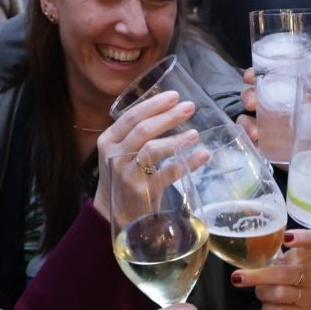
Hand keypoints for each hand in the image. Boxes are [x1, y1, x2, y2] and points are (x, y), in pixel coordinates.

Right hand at [93, 91, 197, 218]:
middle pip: (143, 130)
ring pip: (152, 149)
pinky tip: (202, 155)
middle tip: (189, 107)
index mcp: (108, 141)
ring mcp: (127, 174)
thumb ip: (136, 134)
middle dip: (168, 116)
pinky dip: (187, 163)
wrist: (114, 213)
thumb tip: (170, 109)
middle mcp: (115, 156)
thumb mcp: (121, 152)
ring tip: (195, 133)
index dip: (153, 104)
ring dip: (177, 139)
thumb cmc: (124, 176)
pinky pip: (168, 173)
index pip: (131, 117)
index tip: (174, 96)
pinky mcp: (142, 191)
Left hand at [233, 229, 310, 309]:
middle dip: (260, 276)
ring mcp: (308, 296)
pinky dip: (267, 309)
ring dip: (263, 293)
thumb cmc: (280, 282)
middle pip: (288, 273)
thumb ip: (264, 252)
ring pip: (281, 293)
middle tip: (238, 277)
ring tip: (260, 292)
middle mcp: (309, 275)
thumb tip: (242, 240)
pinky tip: (267, 306)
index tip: (286, 237)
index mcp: (303, 257)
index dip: (304, 238)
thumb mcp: (274, 264)